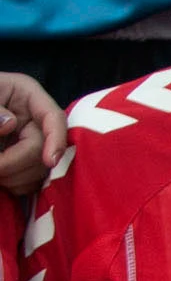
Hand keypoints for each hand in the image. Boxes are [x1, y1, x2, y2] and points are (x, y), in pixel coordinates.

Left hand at [0, 72, 67, 197]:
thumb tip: (10, 124)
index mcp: (26, 95)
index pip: (53, 117)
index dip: (56, 140)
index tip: (49, 161)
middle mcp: (34, 119)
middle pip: (43, 148)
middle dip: (17, 163)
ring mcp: (30, 140)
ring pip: (39, 169)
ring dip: (15, 177)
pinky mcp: (24, 160)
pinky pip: (31, 180)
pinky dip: (16, 185)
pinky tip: (1, 180)